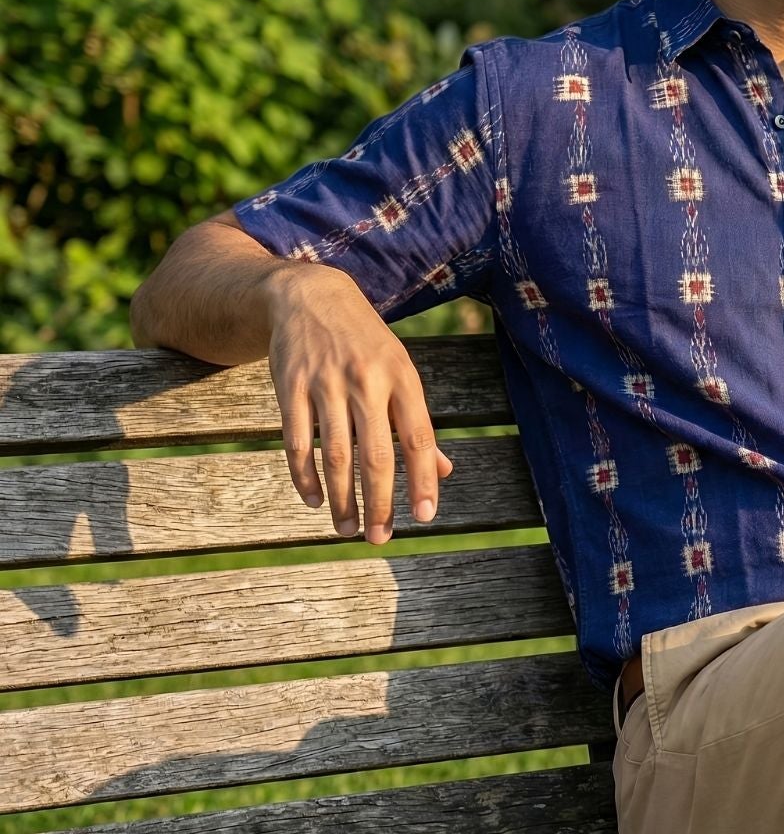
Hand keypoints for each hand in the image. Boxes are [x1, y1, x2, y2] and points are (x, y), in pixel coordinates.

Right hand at [261, 265, 454, 544]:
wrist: (310, 295)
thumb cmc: (366, 344)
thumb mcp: (400, 371)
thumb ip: (417, 422)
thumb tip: (443, 470)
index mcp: (402, 377)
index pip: (418, 437)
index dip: (423, 478)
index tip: (426, 516)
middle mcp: (366, 380)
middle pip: (375, 453)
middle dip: (380, 500)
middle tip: (380, 538)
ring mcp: (326, 383)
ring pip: (334, 454)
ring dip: (341, 497)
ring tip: (347, 529)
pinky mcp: (289, 386)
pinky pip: (296, 441)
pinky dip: (304, 475)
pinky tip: (314, 500)